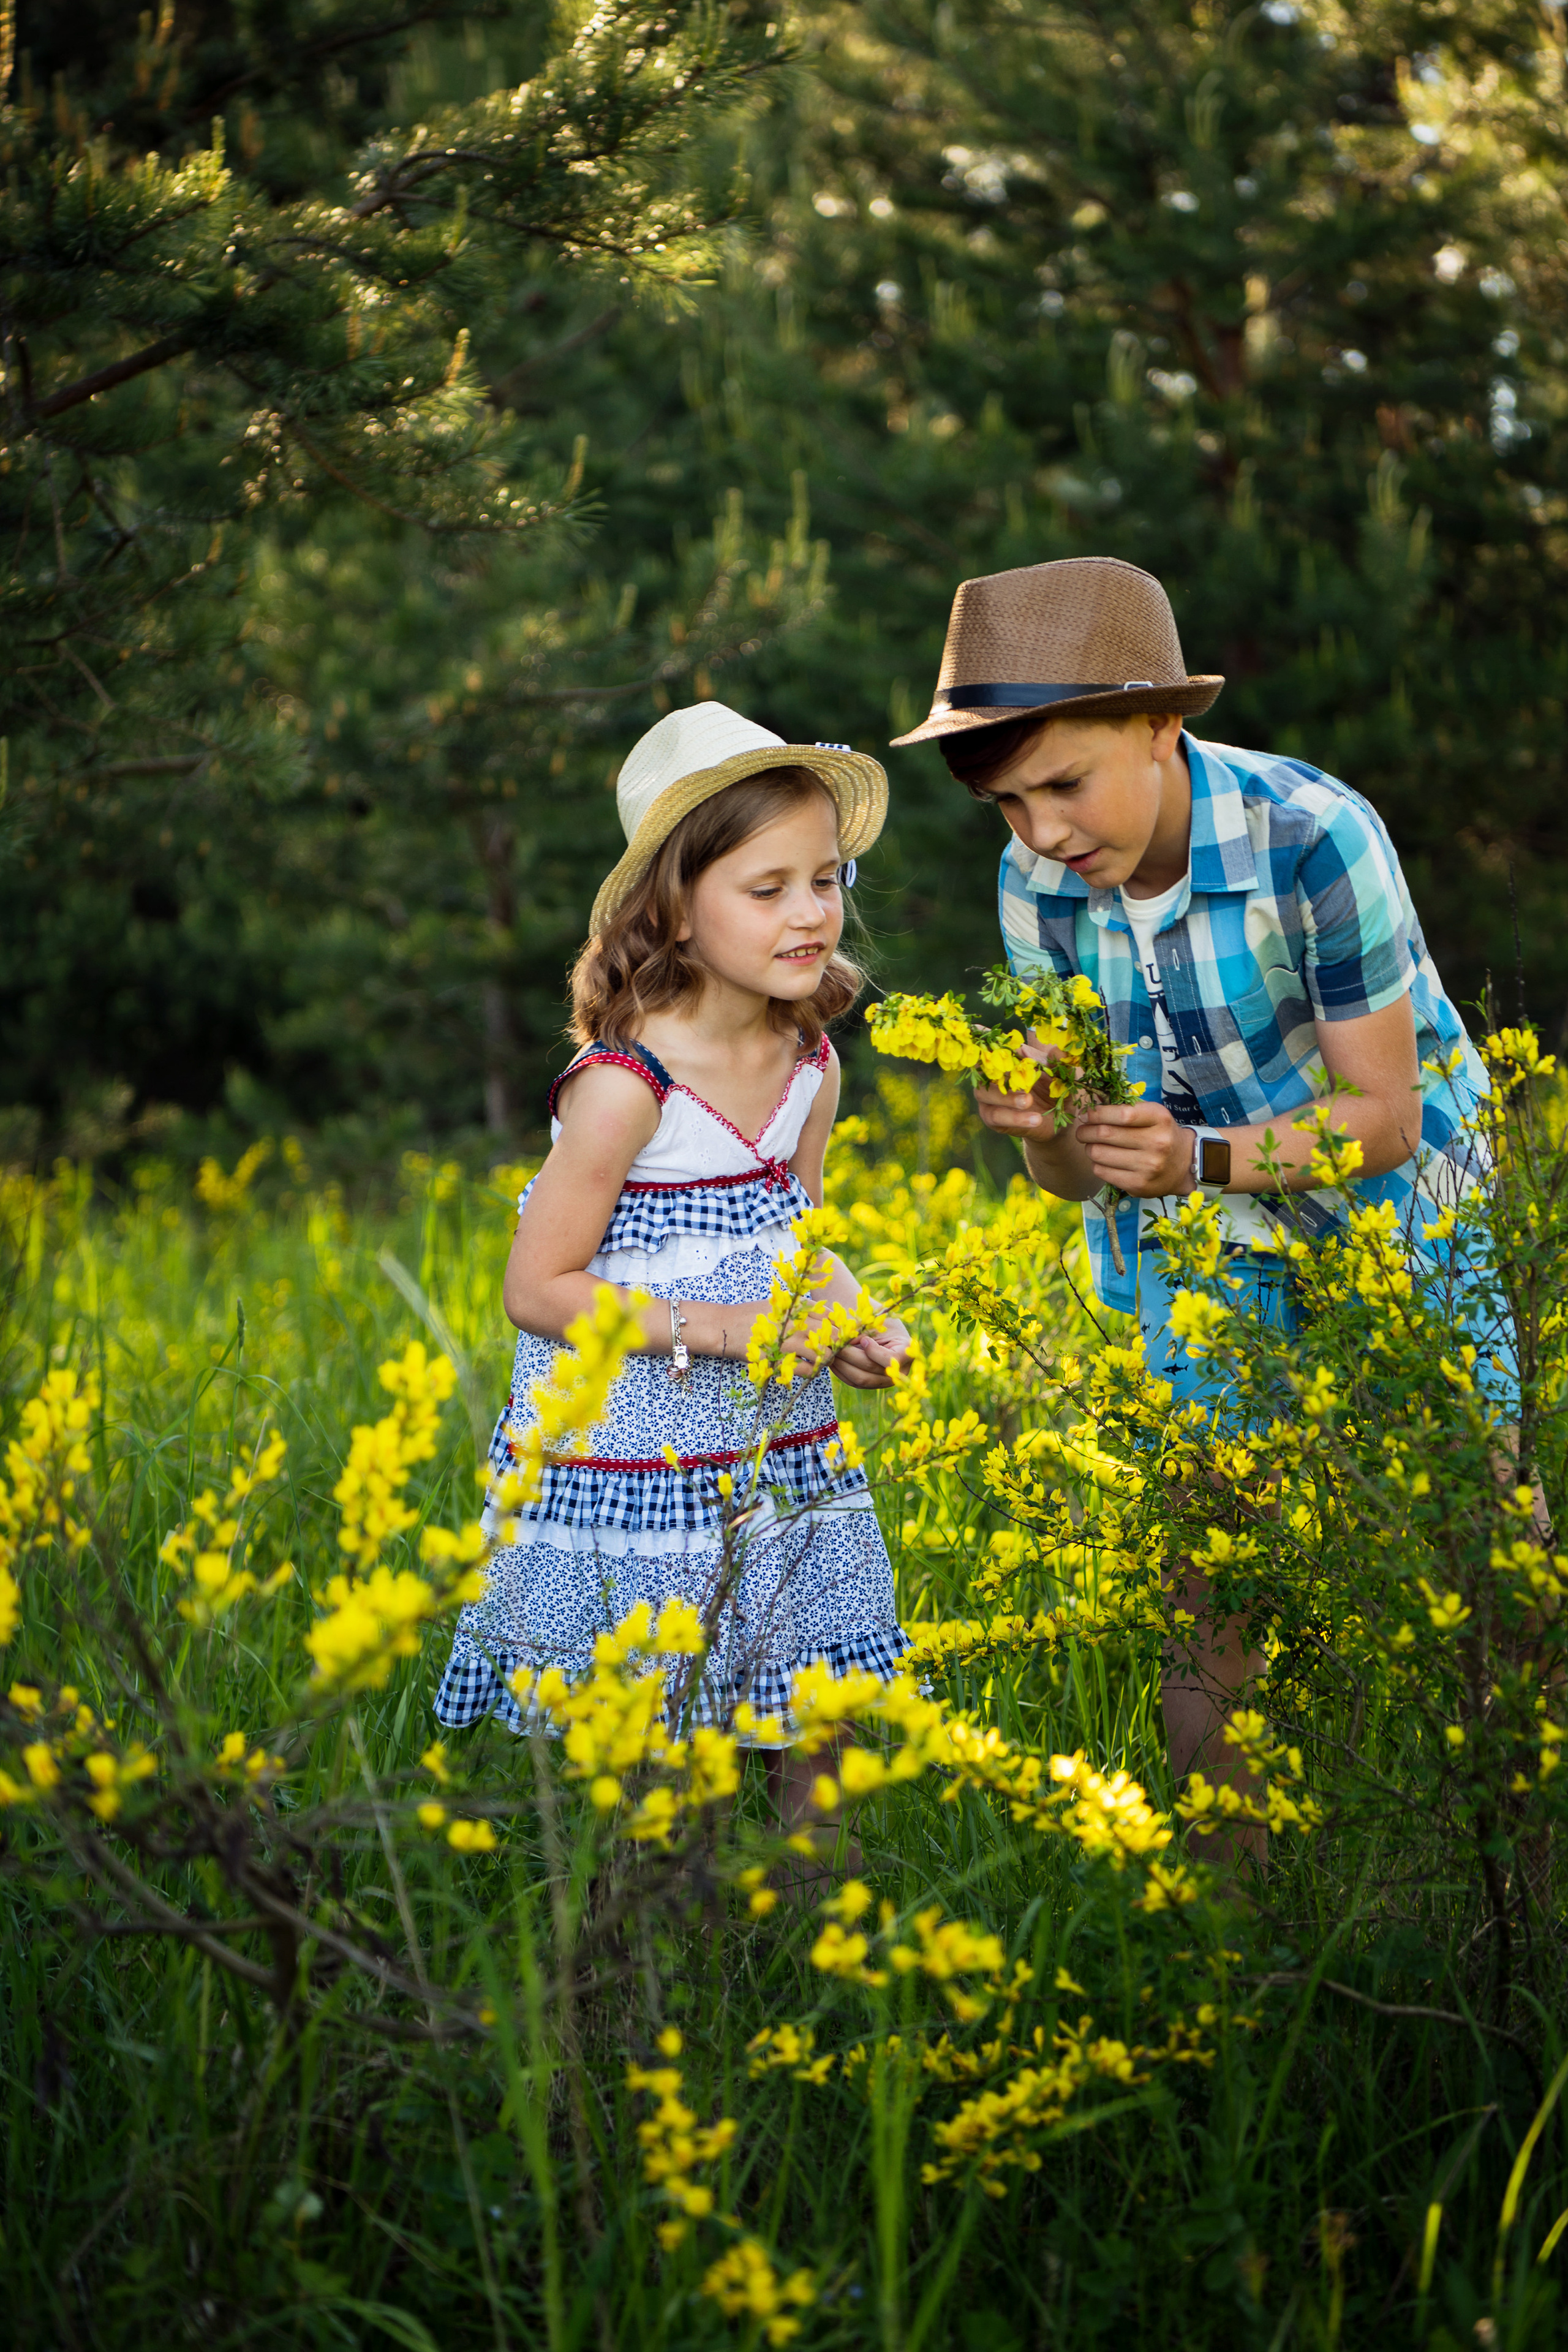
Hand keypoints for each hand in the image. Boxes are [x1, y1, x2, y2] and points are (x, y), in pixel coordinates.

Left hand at [829, 1316, 911, 1391]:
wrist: (878, 1325)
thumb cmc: (878, 1318)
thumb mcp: (874, 1321)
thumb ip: (862, 1331)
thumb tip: (842, 1343)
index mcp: (906, 1351)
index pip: (890, 1359)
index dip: (874, 1352)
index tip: (864, 1339)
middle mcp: (899, 1371)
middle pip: (871, 1370)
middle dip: (850, 1357)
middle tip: (835, 1345)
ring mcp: (885, 1380)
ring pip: (861, 1379)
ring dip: (842, 1365)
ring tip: (831, 1352)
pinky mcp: (871, 1384)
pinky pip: (854, 1382)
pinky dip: (841, 1372)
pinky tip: (832, 1360)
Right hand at [973, 1034, 1066, 1139]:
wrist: (1060, 1121)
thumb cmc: (1057, 1090)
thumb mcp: (1063, 1074)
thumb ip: (1060, 1061)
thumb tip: (1056, 1050)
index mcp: (1009, 1058)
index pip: (991, 1045)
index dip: (982, 1036)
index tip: (979, 1029)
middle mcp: (993, 1075)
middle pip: (983, 1067)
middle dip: (996, 1068)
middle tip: (1018, 1073)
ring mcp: (989, 1097)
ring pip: (985, 1093)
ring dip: (1008, 1098)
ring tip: (1029, 1101)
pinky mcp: (992, 1118)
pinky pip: (997, 1116)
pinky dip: (1016, 1118)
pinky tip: (1035, 1119)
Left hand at [1072, 1101, 1193, 1196]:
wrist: (1183, 1166)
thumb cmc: (1160, 1134)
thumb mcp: (1152, 1115)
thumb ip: (1126, 1109)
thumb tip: (1088, 1110)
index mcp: (1160, 1119)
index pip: (1122, 1114)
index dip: (1097, 1113)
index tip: (1086, 1114)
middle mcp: (1157, 1142)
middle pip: (1105, 1134)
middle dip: (1086, 1131)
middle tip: (1081, 1131)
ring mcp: (1148, 1166)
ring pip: (1099, 1153)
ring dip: (1089, 1148)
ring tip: (1092, 1145)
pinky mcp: (1139, 1185)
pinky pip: (1102, 1172)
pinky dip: (1097, 1164)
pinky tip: (1103, 1161)